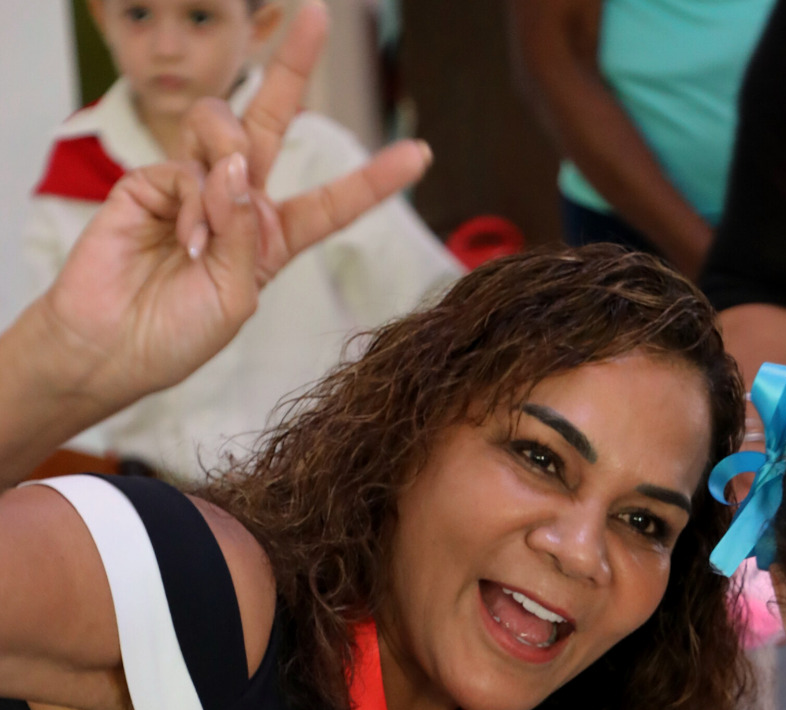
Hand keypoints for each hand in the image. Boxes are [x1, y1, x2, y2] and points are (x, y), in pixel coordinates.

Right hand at [33, 0, 430, 421]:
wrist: (113, 347)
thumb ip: (247, 235)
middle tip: (314, 14)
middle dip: (292, 66)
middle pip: (271, 122)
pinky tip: (180, 242)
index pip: (331, 203)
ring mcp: (194, 188)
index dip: (373, 179)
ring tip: (209, 225)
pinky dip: (193, 205)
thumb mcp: (236, 297)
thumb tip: (237, 167)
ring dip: (226, 167)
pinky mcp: (150, 180)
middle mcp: (238, 205)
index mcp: (272, 241)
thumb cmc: (178, 337)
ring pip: (225, 132)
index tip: (419, 153)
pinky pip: (188, 167)